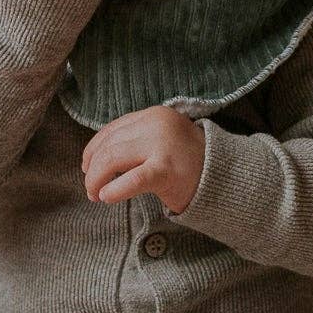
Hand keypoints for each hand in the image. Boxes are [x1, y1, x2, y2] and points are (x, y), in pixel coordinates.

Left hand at [82, 105, 205, 213]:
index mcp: (153, 115)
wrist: (226, 178)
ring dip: (97, 179)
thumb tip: (95, 157)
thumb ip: (135, 141)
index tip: (86, 167)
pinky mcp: (166, 169)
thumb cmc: (188, 163)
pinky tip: (106, 197)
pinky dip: (115, 189)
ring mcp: (162, 145)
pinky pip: (132, 180)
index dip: (92, 150)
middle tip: (90, 188)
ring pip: (113, 159)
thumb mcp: (161, 140)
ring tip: (95, 194)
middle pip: (109, 145)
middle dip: (92, 168)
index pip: (112, 129)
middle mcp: (157, 125)